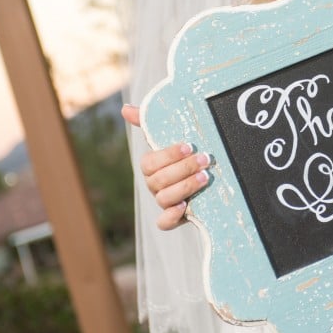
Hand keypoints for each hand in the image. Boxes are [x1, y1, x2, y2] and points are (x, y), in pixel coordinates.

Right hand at [122, 104, 211, 230]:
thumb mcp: (170, 135)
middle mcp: (154, 185)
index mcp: (151, 166)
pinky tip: (185, 207)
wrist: (207, 175)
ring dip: (185, 187)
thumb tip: (125, 108)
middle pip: (159, 180)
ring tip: (205, 178)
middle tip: (205, 159)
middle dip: (184, 169)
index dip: (168, 155)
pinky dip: (171, 216)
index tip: (189, 146)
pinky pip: (163, 223)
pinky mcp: (174, 218)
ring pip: (164, 198)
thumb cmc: (184, 153)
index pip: (150, 162)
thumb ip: (148, 121)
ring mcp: (164, 201)